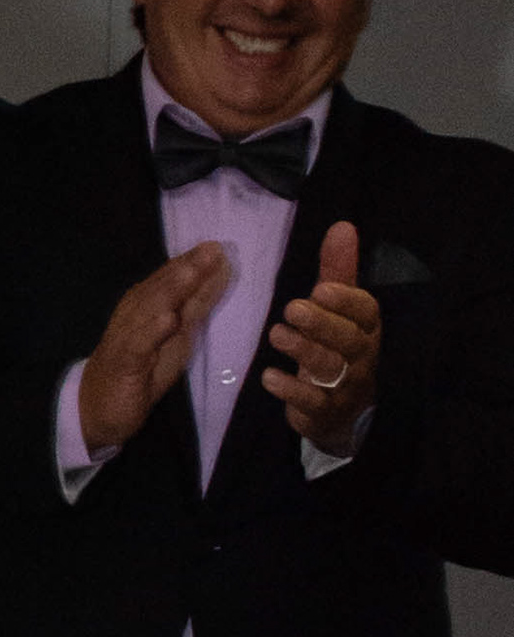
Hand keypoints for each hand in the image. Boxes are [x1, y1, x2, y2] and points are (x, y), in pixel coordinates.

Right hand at [74, 240, 230, 453]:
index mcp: (145, 305)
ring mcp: (126, 338)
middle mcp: (133, 315)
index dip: (191, 262)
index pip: (168, 279)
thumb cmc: (141, 368)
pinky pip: (137, 346)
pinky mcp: (122, 364)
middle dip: (185, 269)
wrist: (98, 407)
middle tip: (211, 250)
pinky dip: (151, 332)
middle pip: (160, 289)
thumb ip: (196, 303)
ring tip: (191, 273)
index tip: (215, 245)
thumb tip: (221, 271)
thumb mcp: (176, 333)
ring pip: (147, 311)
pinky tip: (167, 319)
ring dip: (169, 292)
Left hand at [262, 219, 378, 448]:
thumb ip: (338, 271)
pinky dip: (291, 390)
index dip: (346, 300)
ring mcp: (346, 386)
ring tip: (276, 334)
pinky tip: (269, 377)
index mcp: (367, 328)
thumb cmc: (337, 346)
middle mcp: (362, 356)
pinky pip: (312, 402)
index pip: (366, 311)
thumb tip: (342, 225)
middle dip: (322, 323)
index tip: (320, 288)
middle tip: (291, 309)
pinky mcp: (325, 411)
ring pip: (331, 368)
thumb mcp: (338, 309)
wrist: (340, 409)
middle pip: (349, 339)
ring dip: (303, 350)